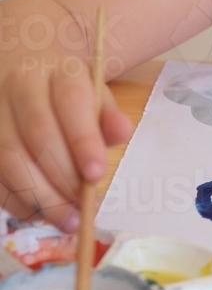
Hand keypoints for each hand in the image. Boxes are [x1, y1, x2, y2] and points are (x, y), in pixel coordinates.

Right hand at [0, 56, 133, 231]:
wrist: (22, 70)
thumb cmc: (65, 90)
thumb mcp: (93, 93)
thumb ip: (108, 115)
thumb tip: (122, 132)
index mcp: (59, 71)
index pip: (71, 101)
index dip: (83, 139)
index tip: (96, 174)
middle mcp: (22, 86)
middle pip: (39, 134)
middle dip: (63, 177)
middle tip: (82, 208)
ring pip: (10, 158)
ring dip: (40, 196)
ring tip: (67, 219)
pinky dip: (16, 201)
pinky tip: (39, 214)